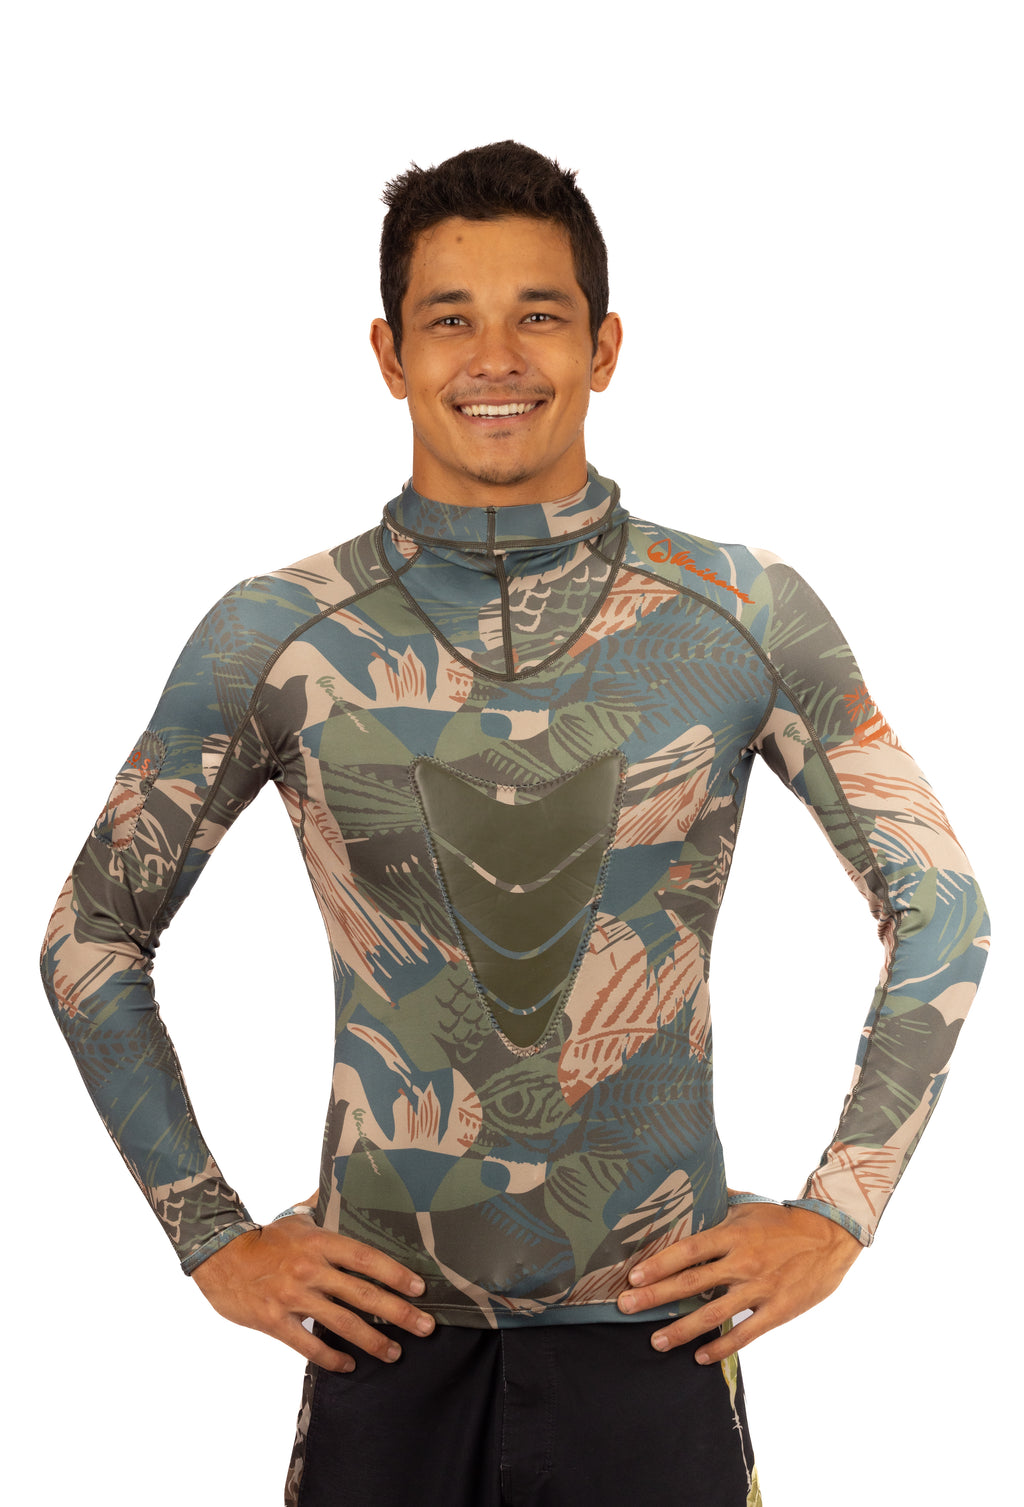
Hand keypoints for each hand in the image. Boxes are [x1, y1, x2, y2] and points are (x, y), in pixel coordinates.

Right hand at [190, 1196, 433, 1372]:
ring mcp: (293, 1297)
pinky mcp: (276, 1321)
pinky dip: (331, 1358)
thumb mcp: (296, 1216)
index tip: (419, 1288)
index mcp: (320, 1243)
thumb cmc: (264, 1237)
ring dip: (373, 1341)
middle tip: (425, 1327)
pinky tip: (349, 1364)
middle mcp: (311, 1270)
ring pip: (342, 1323)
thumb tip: (347, 1181)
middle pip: (363, 1294)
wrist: (219, 1257)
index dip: (396, 1273)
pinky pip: (308, 1345)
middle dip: (398, 1313)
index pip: (366, 1258)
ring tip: (394, 1353)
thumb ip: (324, 1205)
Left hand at [617, 1199, 861, 1362]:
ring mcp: (760, 1288)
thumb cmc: (783, 1219)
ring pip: (713, 1312)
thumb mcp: (749, 1203)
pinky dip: (721, 1347)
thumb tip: (687, 1187)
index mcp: (732, 1234)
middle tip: (626, 1307)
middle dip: (655, 1297)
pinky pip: (744, 1333)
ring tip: (655, 1342)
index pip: (688, 1249)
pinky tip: (700, 1358)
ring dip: (681, 1330)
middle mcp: (742, 1261)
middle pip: (691, 1282)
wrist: (830, 1237)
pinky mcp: (777, 1310)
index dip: (660, 1263)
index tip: (634, 1276)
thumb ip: (718, 1200)